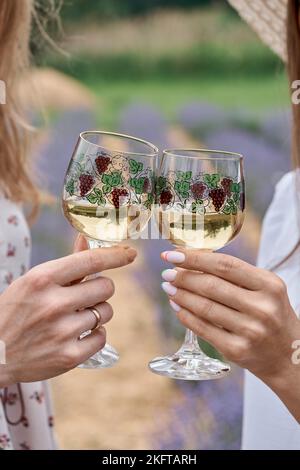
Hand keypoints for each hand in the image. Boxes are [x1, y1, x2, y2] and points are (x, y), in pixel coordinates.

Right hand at [0, 242, 135, 385]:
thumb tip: (86, 241)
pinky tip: (78, 334)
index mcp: (42, 279)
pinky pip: (102, 337)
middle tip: (86, 295)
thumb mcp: (33, 281)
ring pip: (105, 311)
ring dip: (97, 312)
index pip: (90, 260)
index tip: (130, 254)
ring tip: (76, 317)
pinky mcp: (68, 356)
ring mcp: (61, 332)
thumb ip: (65, 264)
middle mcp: (53, 304)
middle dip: (101, 289)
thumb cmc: (14, 311)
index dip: (115, 256)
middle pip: (106, 287)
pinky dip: (95, 334)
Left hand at [161, 250, 299, 389]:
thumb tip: (192, 262)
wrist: (288, 355)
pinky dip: (185, 316)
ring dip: (181, 295)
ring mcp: (250, 331)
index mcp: (269, 285)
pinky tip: (177, 306)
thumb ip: (235, 274)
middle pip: (211, 286)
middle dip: (183, 277)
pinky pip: (203, 329)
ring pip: (204, 307)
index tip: (173, 254)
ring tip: (169, 287)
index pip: (225, 265)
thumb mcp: (264, 289)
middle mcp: (262, 307)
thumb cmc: (270, 314)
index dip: (194, 258)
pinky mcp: (237, 350)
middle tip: (167, 273)